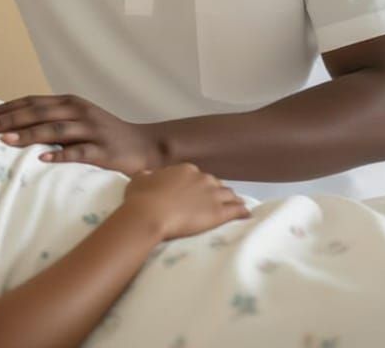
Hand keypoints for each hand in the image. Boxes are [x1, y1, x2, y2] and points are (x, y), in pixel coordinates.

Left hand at [0, 94, 159, 173]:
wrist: (143, 144)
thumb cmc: (103, 134)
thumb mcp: (77, 120)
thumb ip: (51, 119)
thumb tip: (13, 124)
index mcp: (70, 102)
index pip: (33, 101)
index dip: (8, 108)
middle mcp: (80, 112)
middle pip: (40, 112)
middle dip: (11, 119)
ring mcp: (92, 130)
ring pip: (56, 130)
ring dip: (29, 134)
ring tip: (5, 140)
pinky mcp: (103, 150)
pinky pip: (78, 152)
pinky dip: (59, 155)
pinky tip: (42, 159)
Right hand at [122, 164, 249, 240]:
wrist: (149, 215)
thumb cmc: (140, 198)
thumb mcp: (138, 180)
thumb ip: (147, 176)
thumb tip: (148, 176)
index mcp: (185, 169)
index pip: (198, 175)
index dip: (198, 185)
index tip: (195, 193)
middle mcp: (202, 178)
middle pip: (215, 184)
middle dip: (216, 192)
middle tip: (213, 202)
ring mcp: (213, 194)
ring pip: (229, 195)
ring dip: (231, 200)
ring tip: (234, 206)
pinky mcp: (219, 212)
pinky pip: (237, 210)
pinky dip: (242, 211)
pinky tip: (246, 215)